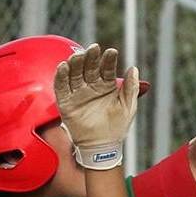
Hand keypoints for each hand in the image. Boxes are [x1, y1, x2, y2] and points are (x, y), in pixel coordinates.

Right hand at [55, 44, 139, 169]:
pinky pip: (61, 87)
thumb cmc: (117, 127)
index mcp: (106, 85)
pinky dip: (61, 76)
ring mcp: (78, 93)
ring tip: (78, 55)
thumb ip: (131, 88)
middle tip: (93, 48)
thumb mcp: (128, 107)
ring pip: (74, 74)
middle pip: (89, 67)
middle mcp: (91, 86)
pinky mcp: (66, 102)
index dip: (108, 60)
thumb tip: (134, 68)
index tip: (111, 52)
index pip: (106, 68)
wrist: (102, 147)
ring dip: (75, 63)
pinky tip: (63, 66)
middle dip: (90, 57)